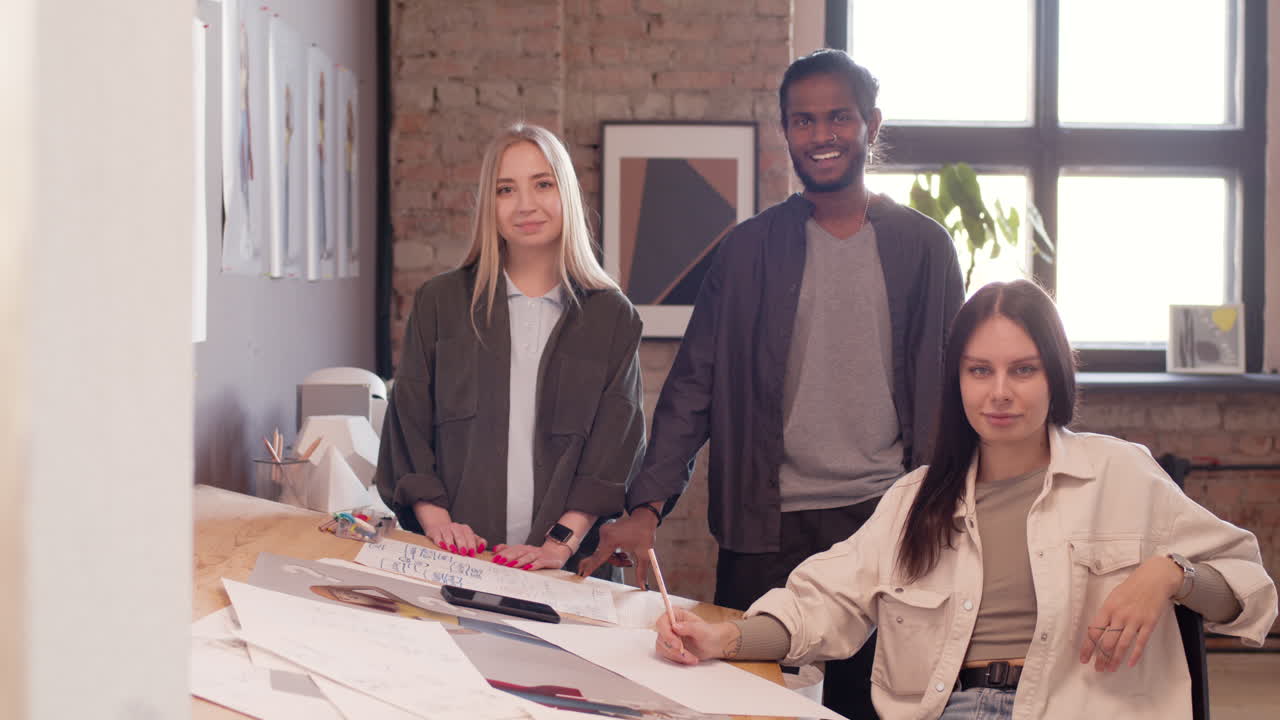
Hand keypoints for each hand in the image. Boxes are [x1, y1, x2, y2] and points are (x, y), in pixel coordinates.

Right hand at [424, 522, 486, 556]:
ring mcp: (445, 529)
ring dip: (450, 542)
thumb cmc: (456, 535)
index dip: (472, 544)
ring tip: (452, 549)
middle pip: (460, 535)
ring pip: (448, 534)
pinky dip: (439, 540)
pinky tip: (441, 545)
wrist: (439, 525)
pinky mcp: (434, 531)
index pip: (470, 535)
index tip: (473, 552)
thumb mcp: (467, 537)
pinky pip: (437, 535)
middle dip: (462, 543)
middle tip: (463, 552)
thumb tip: (482, 547)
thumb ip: (477, 542)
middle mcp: (455, 527)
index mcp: (465, 529)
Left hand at [491, 541, 573, 570]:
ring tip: (511, 565)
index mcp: (523, 548)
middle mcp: (529, 550)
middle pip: (518, 552)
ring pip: (528, 557)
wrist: (556, 552)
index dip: (502, 553)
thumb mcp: (522, 551)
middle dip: (508, 556)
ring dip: (519, 561)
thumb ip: (509, 550)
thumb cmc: (537, 554)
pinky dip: (534, 565)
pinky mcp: (546, 560)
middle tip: (500, 561)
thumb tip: (495, 549)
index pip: (511, 549)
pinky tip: (529, 568)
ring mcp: (538, 555)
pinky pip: (540, 562)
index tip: (494, 558)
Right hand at [577, 508, 659, 585]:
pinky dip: (614, 552)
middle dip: (615, 562)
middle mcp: (605, 534)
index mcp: (611, 539)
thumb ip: (641, 572)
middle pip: (602, 556)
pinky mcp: (606, 530)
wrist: (645, 518)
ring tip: (629, 557)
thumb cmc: (644, 533)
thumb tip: (643, 586)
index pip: (599, 558)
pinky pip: (606, 546)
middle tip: (628, 562)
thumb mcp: (644, 554)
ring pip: (604, 552)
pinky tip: (624, 552)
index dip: (591, 567)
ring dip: (615, 558)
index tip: (583, 574)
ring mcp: (604, 531)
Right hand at [655, 608, 738, 665]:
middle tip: (686, 654)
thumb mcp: (701, 629)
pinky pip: (667, 656)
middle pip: (661, 638)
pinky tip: (690, 659)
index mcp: (674, 615)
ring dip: (677, 656)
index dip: (667, 634)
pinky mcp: (669, 648)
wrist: (713, 644)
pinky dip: (678, 659)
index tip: (677, 644)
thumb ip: (688, 627)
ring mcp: (668, 637)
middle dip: (674, 649)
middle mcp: (668, 625)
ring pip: (663, 649)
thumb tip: (675, 626)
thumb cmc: (709, 633)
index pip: (661, 623)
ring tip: (692, 658)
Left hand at [1079, 555, 1183, 671]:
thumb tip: (1096, 631)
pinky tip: (1129, 664)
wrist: (1153, 580)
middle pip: (1107, 642)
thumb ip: (1105, 614)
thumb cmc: (1131, 588)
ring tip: (1109, 669)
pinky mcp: (1149, 624)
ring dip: (1115, 659)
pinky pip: (1140, 642)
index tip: (1083, 658)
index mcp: (1107, 608)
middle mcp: (1119, 616)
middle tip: (1098, 669)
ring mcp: (1135, 620)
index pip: (1094, 632)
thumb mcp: (1112, 597)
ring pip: (1122, 645)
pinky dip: (1134, 655)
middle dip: (1100, 658)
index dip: (1087, 647)